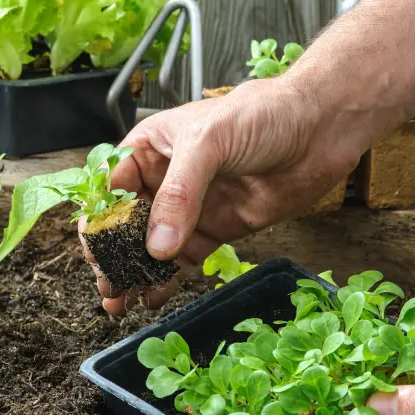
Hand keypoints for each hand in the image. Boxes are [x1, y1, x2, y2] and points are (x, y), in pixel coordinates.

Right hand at [84, 76, 362, 313]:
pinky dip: (169, 279)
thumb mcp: (210, 142)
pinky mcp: (219, 229)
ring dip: (136, 273)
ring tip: (120, 300)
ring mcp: (193, 207)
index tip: (94, 250)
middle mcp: (167, 179)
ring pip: (154, 246)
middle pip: (128, 223)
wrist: (320, 129)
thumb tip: (157, 245)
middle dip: (113, 254)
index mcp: (152, 147)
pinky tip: (153, 297)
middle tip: (107, 284)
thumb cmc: (263, 115)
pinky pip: (186, 259)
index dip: (99, 219)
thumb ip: (180, 193)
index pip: (112, 186)